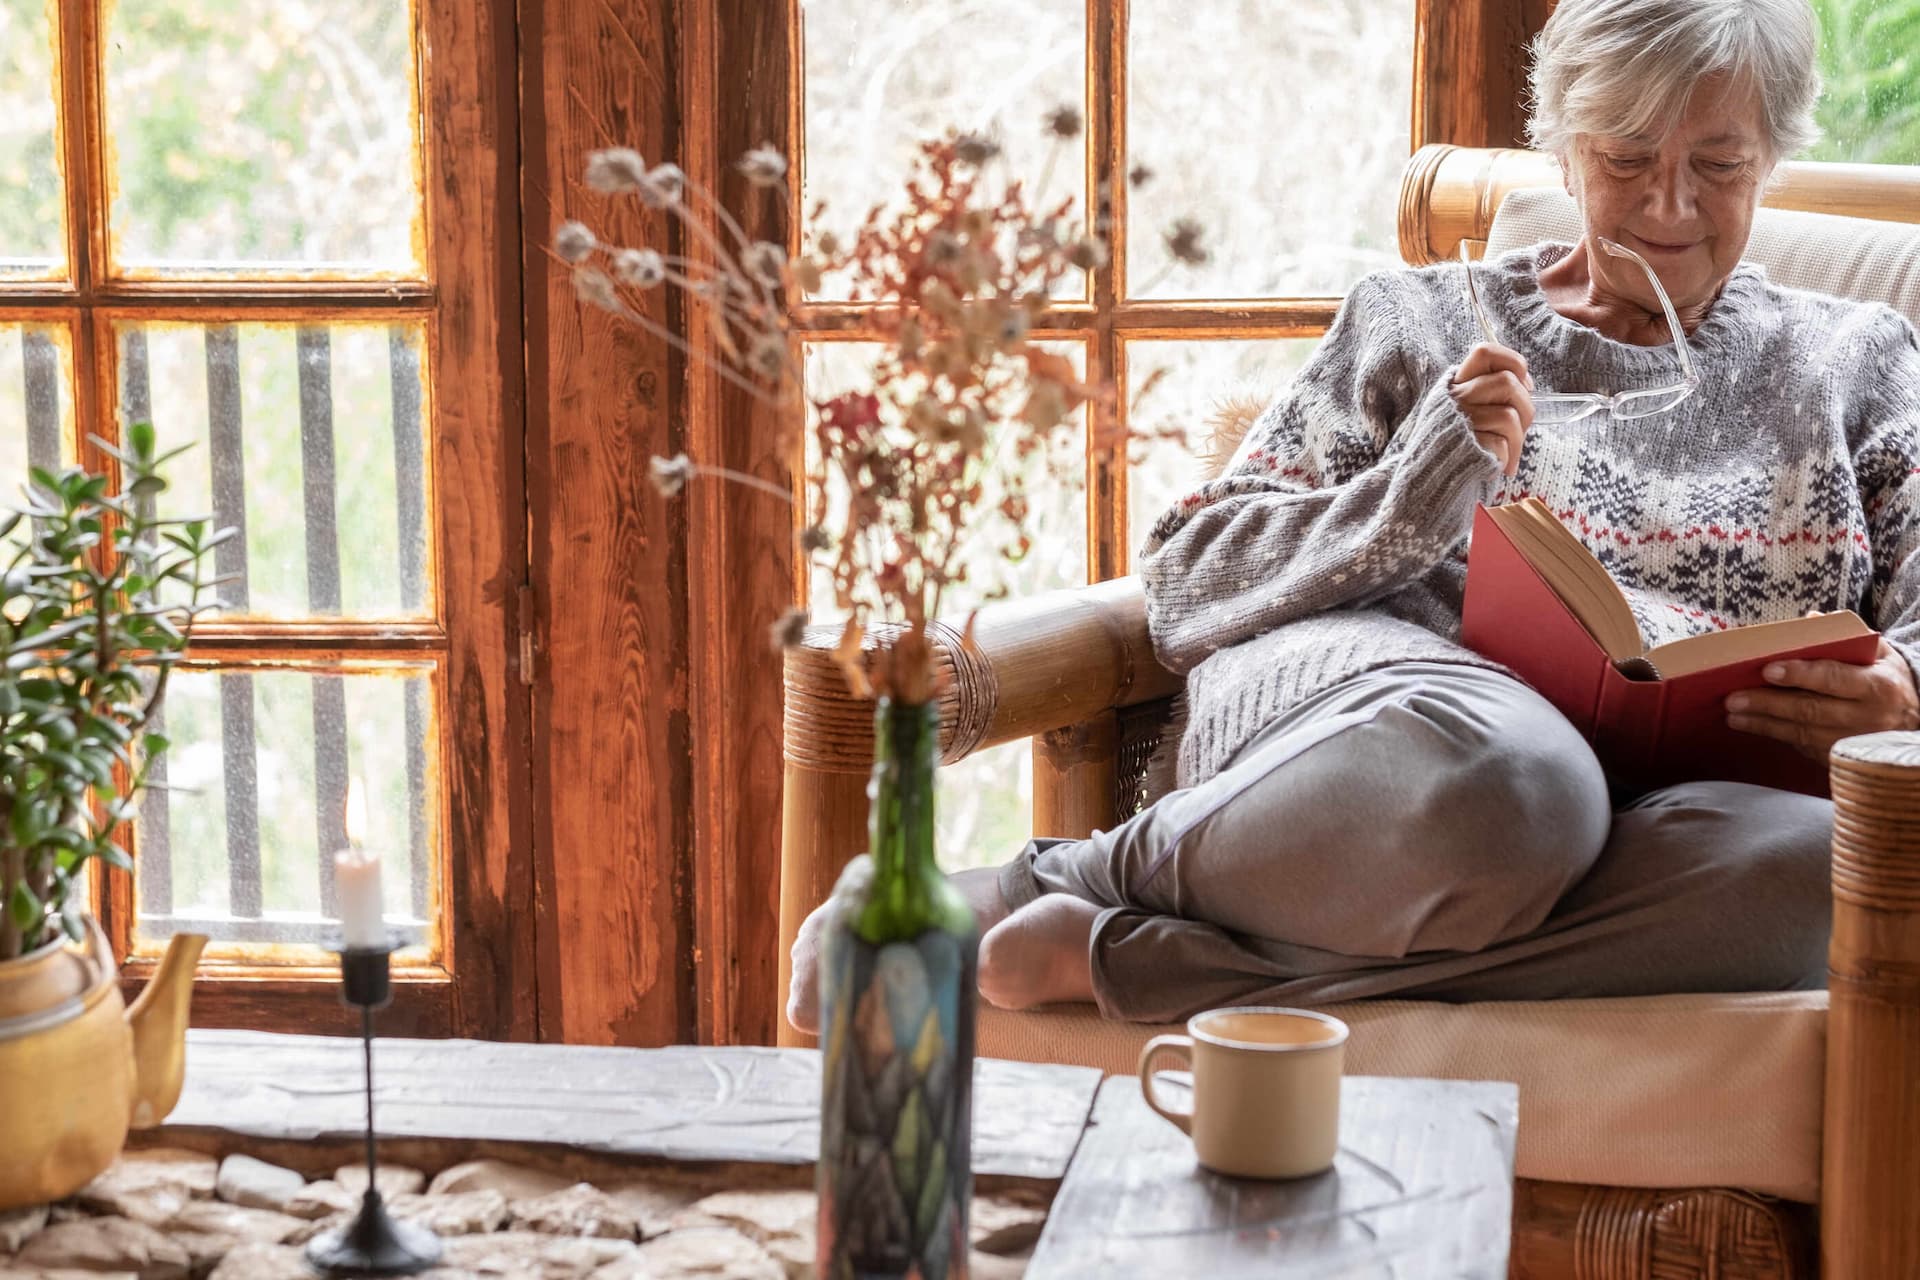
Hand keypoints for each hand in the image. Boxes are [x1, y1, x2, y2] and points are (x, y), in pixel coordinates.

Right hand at [1449, 342, 1533, 477]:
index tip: (1522, 382)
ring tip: (1510, 453)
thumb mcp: (1464, 413)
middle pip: (1507, 382)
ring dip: (1518, 438)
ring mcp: (1460, 421)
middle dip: (1525, 406)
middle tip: (1520, 427)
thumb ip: (1488, 393)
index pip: (1485, 353)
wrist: (1428, 483)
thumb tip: (1526, 384)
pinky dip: (1507, 457)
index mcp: (1455, 386)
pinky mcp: (1467, 446)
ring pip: (1509, 415)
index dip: (1512, 362)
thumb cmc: (1456, 448)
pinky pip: (1502, 443)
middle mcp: (1455, 399)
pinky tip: (1499, 465)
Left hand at [1725, 638, 1919, 758]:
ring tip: (1733, 715)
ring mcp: (1854, 742)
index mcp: (1877, 686)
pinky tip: (1753, 727)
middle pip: (1810, 710)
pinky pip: (1805, 748)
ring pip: (1803, 734)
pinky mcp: (1843, 758)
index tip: (1767, 670)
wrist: (1916, 720)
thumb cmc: (1887, 679)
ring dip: (1764, 724)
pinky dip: (1777, 737)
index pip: (1833, 678)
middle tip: (1733, 697)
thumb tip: (1810, 620)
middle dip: (1768, 704)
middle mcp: (1867, 717)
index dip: (1799, 674)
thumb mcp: (1879, 654)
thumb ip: (1846, 637)